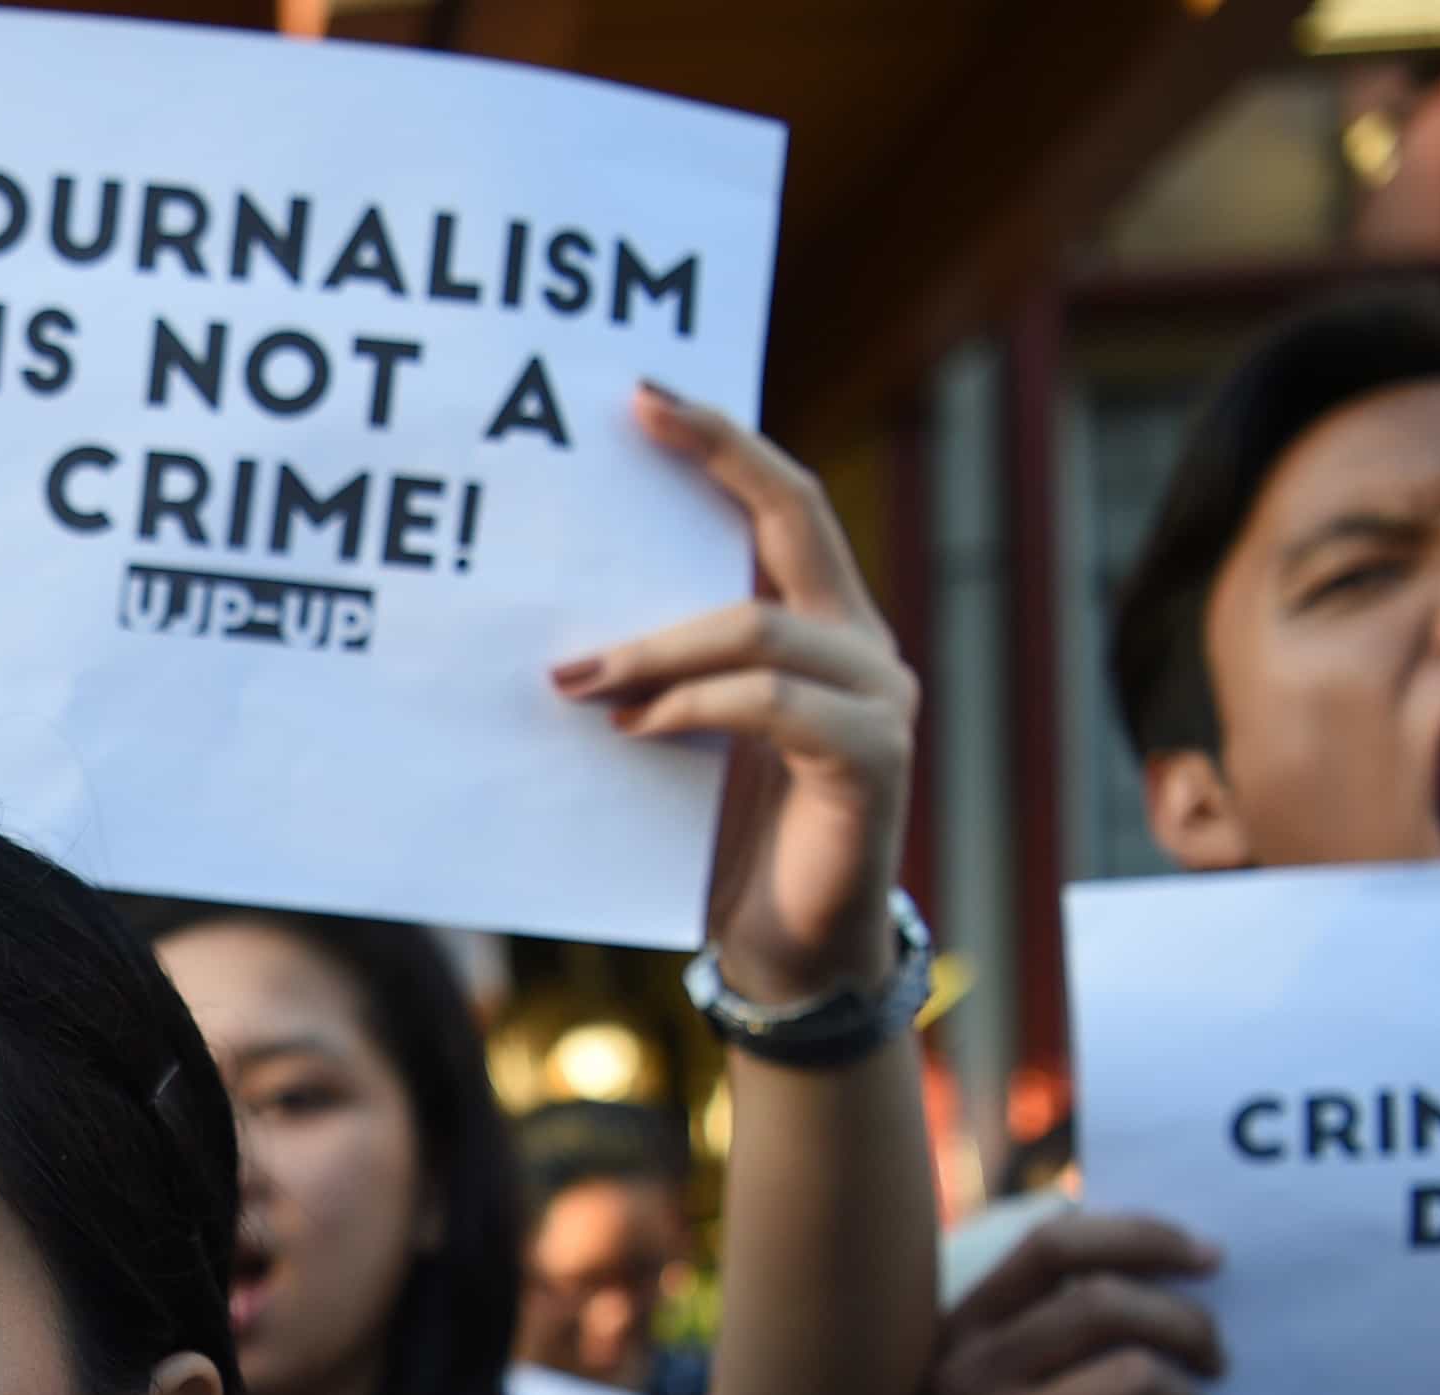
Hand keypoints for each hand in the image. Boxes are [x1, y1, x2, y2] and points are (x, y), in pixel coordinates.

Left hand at [554, 386, 916, 1002]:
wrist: (785, 955)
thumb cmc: (721, 844)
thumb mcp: (682, 734)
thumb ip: (658, 670)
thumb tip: (562, 626)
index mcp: (824, 622)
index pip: (786, 502)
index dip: (723, 441)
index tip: (647, 394)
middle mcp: (864, 644)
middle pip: (795, 519)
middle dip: (710, 464)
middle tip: (622, 435)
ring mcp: (878, 700)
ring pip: (759, 627)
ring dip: (652, 648)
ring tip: (576, 678)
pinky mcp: (872, 761)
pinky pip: (773, 706)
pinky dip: (695, 706)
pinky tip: (636, 730)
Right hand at [933, 1212, 1223, 1394]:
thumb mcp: (1047, 1389)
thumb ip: (1084, 1326)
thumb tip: (1192, 1257)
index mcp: (963, 1331)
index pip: (1054, 1245)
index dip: (1140, 1236)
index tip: (1210, 1257)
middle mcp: (957, 1375)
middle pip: (1103, 1305)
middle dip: (1188, 1327)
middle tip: (1221, 1364)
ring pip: (1133, 1378)